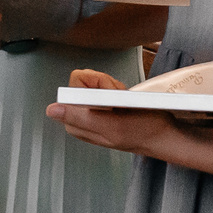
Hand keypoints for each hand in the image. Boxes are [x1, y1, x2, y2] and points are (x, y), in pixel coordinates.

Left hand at [47, 68, 183, 155]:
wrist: (161, 134)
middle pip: (84, 78)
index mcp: (74, 122)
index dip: (98, 83)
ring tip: (122, 103)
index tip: (112, 96)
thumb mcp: (112, 125)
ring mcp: (89, 109)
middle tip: (119, 98)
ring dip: (113, 87)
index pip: (76, 82)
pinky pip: (104, 85)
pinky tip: (123, 102)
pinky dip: (117, 89)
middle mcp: (78, 115)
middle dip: (105, 84)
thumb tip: (51, 110)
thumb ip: (79, 117)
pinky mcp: (99, 104)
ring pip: (95, 80)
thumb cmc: (142, 131)